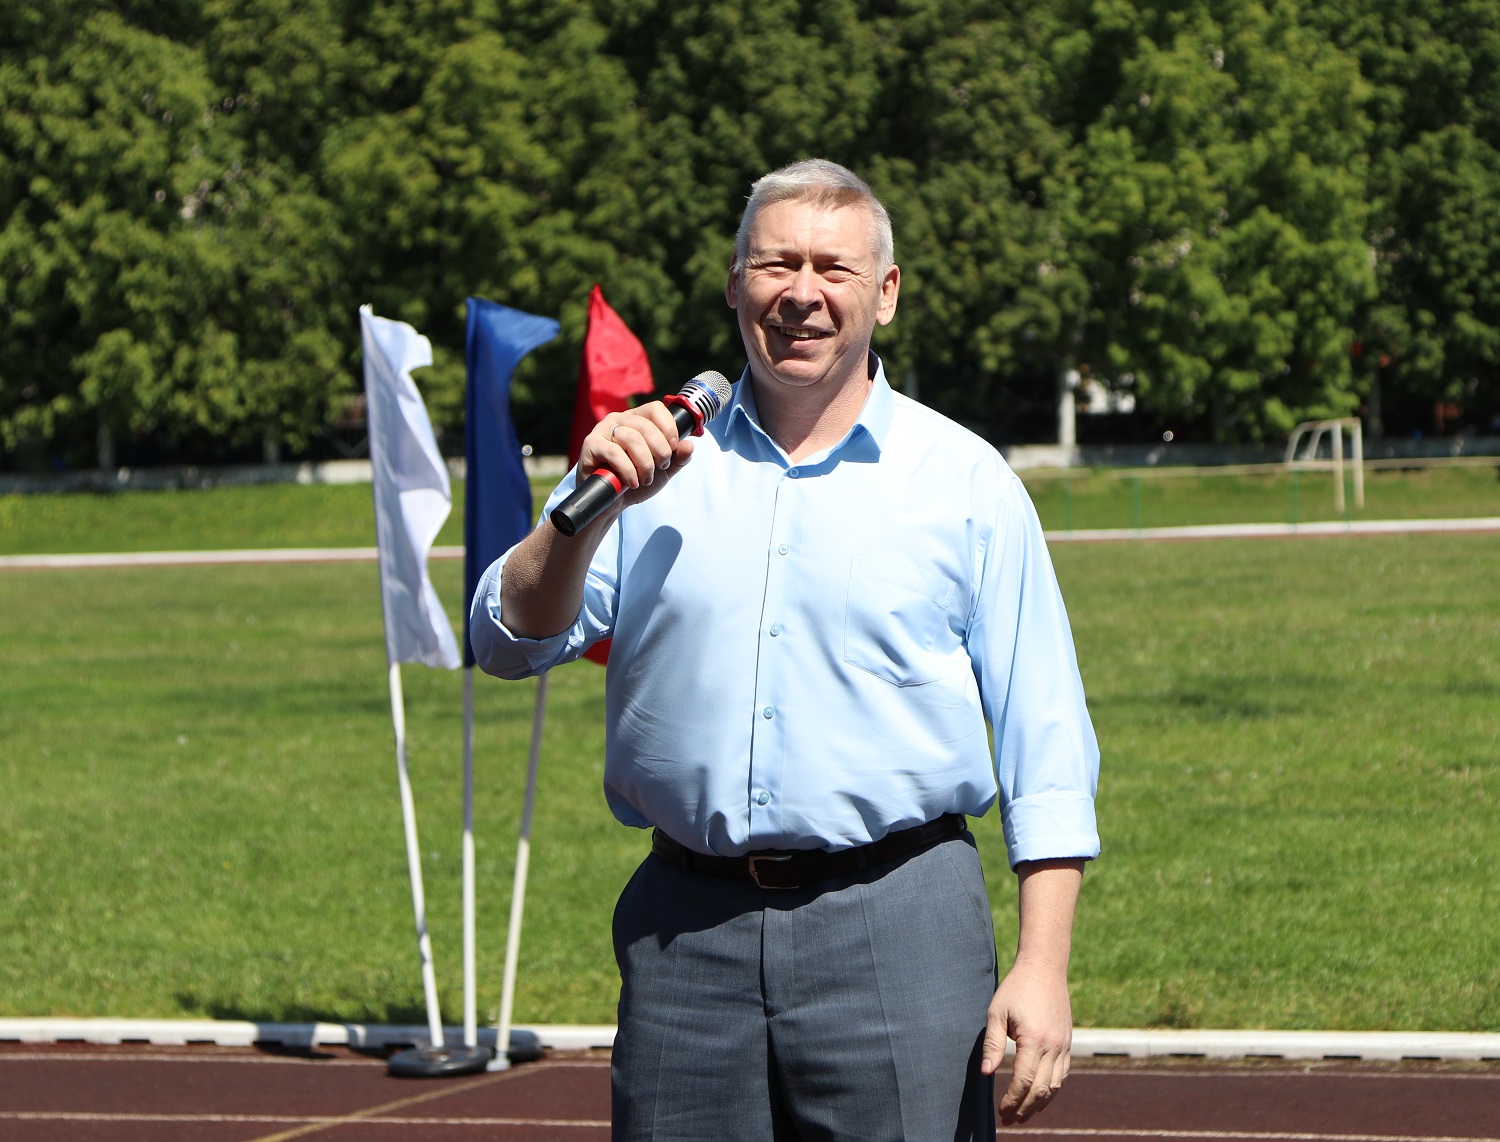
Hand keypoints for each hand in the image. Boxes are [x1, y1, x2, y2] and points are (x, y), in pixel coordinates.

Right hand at [577, 402, 695, 511]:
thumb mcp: (663, 470)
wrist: (612, 502)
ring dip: (644, 463)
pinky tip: (632, 482)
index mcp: (637, 419)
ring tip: (645, 479)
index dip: (668, 427)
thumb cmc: (635, 481)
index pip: (656, 409)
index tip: (673, 447)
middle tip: (660, 468)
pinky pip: (614, 452)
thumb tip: (689, 445)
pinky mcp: (591, 445)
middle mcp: (619, 419)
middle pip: (646, 426)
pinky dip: (628, 470)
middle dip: (660, 451)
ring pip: (632, 438)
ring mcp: (603, 430)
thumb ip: (678, 458)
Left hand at [982, 961, 1072, 1125]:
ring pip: (1055, 1085)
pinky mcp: (1068, 1042)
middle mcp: (1053, 1046)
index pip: (1024, 1080)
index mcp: (1034, 1039)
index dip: (1012, 1099)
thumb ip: (992, 1044)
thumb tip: (986, 1073)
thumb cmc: (1016, 989)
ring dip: (1040, 1103)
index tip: (1002, 1112)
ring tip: (1024, 1114)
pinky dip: (1052, 1089)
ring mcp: (1064, 1045)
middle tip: (1010, 1120)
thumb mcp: (996, 1012)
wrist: (1044, 969)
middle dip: (1025, 1108)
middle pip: (1041, 1089)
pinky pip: (1063, 1073)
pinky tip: (1040, 1095)